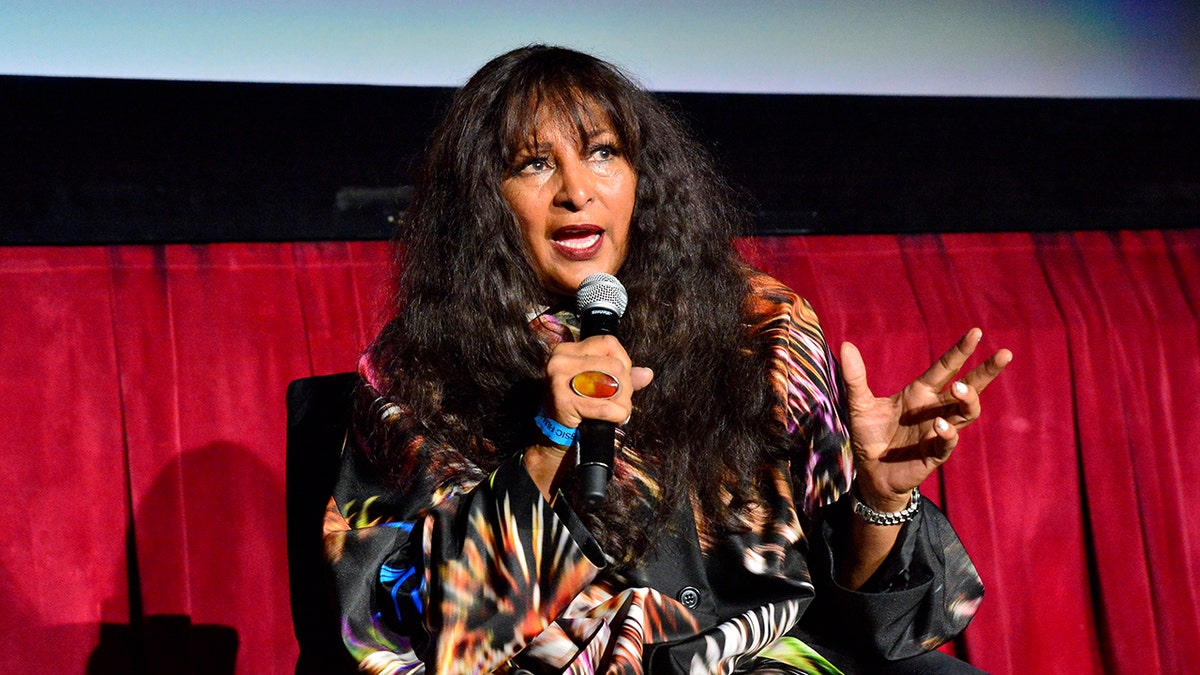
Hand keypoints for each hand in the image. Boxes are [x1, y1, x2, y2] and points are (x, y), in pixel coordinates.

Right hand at [525, 336, 652, 498]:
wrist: (551, 434)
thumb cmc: (576, 406)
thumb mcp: (597, 385)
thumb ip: (622, 376)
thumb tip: (646, 374)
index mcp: (568, 350)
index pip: (609, 343)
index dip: (623, 363)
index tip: (620, 381)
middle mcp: (561, 360)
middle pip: (615, 365)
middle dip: (625, 387)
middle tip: (620, 402)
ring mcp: (559, 379)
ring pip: (613, 382)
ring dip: (623, 402)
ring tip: (617, 411)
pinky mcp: (563, 401)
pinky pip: (605, 406)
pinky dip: (617, 414)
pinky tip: (615, 419)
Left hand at [841, 328, 1010, 510]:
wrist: (869, 472)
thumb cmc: (869, 435)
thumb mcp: (859, 403)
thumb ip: (855, 377)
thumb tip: (845, 345)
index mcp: (921, 393)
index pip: (946, 368)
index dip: (961, 351)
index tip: (976, 332)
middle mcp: (935, 409)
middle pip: (969, 388)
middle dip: (987, 371)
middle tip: (1004, 354)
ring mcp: (937, 431)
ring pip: (966, 413)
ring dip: (968, 400)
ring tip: (961, 388)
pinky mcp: (934, 454)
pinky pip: (948, 442)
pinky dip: (947, 433)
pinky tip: (941, 425)